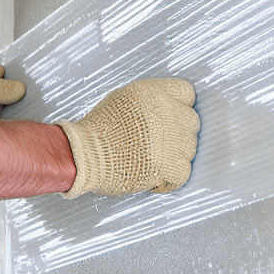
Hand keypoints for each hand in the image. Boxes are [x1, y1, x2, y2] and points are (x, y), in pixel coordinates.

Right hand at [56, 78, 199, 197]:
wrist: (83, 155)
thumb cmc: (95, 130)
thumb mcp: (121, 100)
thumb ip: (148, 100)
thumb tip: (164, 107)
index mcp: (152, 93)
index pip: (186, 93)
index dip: (181, 107)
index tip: (174, 118)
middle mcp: (164, 112)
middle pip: (191, 121)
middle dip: (178, 134)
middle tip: (163, 144)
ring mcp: (168, 139)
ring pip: (190, 148)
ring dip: (175, 157)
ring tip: (156, 161)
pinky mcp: (166, 164)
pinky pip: (184, 173)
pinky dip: (171, 179)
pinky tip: (158, 178)